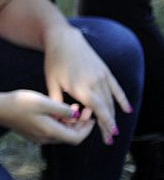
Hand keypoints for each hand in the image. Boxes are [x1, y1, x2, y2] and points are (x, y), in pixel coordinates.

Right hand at [0, 90, 92, 144]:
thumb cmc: (20, 103)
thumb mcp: (45, 103)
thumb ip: (63, 110)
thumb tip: (77, 116)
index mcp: (50, 132)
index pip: (77, 138)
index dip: (87, 129)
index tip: (91, 116)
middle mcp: (45, 138)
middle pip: (70, 137)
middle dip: (81, 125)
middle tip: (84, 109)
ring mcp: (38, 137)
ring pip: (61, 134)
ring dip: (70, 123)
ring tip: (72, 108)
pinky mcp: (33, 133)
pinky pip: (52, 131)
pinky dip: (60, 123)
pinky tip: (58, 112)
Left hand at [43, 26, 131, 144]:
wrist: (64, 40)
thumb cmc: (54, 62)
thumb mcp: (51, 84)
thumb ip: (57, 103)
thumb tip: (61, 120)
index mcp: (82, 87)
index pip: (98, 111)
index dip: (105, 124)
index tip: (109, 137)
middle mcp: (96, 83)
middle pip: (106, 108)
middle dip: (108, 125)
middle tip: (109, 139)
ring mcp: (103, 76)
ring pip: (111, 100)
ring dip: (112, 115)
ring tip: (112, 129)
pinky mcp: (105, 71)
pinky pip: (117, 88)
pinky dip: (122, 100)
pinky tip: (127, 110)